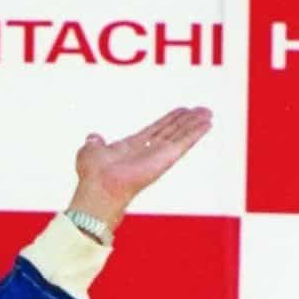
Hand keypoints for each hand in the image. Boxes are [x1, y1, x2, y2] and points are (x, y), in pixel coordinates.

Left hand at [66, 106, 213, 235]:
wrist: (100, 188)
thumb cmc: (92, 176)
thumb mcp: (90, 151)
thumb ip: (94, 143)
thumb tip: (93, 137)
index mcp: (132, 148)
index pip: (155, 131)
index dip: (169, 120)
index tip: (182, 111)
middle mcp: (147, 153)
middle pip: (172, 132)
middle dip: (186, 121)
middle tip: (201, 110)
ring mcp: (158, 156)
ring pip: (180, 136)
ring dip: (195, 125)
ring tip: (208, 113)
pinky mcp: (165, 160)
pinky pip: (184, 143)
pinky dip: (196, 133)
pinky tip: (207, 123)